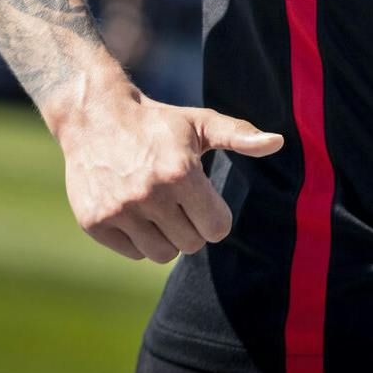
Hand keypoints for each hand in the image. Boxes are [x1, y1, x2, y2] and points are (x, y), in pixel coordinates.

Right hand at [58, 90, 282, 261]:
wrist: (97, 118)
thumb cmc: (160, 123)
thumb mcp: (201, 123)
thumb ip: (240, 135)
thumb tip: (278, 142)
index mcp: (181, 173)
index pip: (216, 228)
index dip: (217, 218)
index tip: (209, 204)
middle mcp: (149, 194)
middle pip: (191, 244)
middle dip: (193, 227)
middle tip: (182, 202)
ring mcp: (119, 211)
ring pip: (163, 254)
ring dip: (168, 237)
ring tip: (162, 209)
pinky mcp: (95, 223)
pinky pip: (134, 252)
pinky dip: (141, 240)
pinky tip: (137, 211)